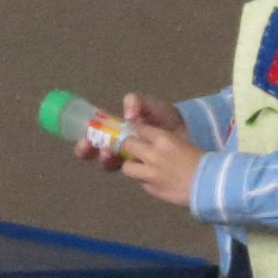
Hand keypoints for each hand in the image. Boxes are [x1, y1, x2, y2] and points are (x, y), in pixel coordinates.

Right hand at [70, 93, 185, 172]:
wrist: (191, 132)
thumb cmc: (166, 118)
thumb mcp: (151, 106)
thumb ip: (137, 103)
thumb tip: (128, 114)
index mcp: (116, 131)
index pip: (94, 138)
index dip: (86, 140)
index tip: (85, 139)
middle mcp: (120, 148)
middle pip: (97, 154)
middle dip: (91, 152)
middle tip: (93, 148)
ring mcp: (132, 162)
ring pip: (112, 165)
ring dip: (107, 160)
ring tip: (110, 153)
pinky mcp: (146, 173)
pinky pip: (134, 175)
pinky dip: (131, 169)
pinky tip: (134, 163)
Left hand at [118, 125, 205, 207]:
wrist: (212, 184)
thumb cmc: (202, 160)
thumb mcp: (183, 141)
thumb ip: (163, 140)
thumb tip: (147, 138)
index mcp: (163, 139)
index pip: (138, 128)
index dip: (136, 132)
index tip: (136, 134)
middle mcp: (153, 154)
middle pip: (127, 145)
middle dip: (129, 147)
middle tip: (135, 151)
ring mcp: (151, 173)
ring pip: (127, 167)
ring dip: (133, 166)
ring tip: (141, 168)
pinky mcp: (152, 189)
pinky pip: (141, 182)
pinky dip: (146, 181)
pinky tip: (157, 181)